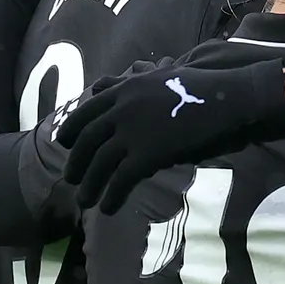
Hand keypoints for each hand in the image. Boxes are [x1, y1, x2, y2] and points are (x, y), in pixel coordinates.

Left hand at [58, 60, 284, 212]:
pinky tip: (107, 209)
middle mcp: (121, 110)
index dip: (70, 131)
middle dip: (75, 163)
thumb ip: (124, 81)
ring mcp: (133, 132)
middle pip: (87, 141)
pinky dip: (111, 196)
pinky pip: (121, 179)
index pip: (85, 112)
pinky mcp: (148, 154)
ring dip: (88, 186)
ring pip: (99, 164)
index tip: (62, 144)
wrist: (222, 98)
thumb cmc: (195, 86)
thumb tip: (99, 84)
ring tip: (84, 202)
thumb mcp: (154, 75)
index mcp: (122, 91)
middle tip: (70, 180)